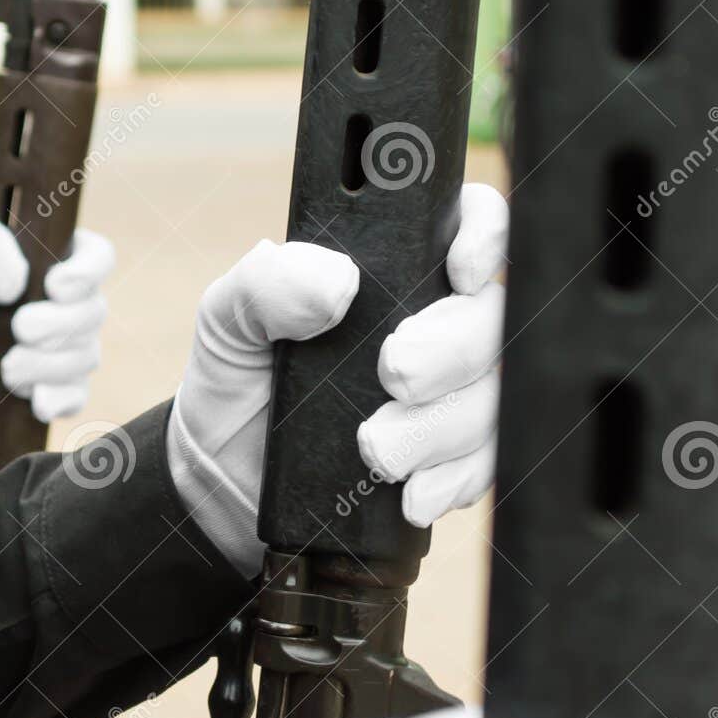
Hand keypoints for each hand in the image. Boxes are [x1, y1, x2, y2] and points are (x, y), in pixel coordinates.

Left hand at [0, 210, 113, 429]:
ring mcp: (63, 349)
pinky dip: (58, 398)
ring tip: (7, 368)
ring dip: (49, 364)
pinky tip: (33, 399)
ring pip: (86, 356)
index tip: (53, 286)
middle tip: (19, 328)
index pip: (98, 256)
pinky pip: (75, 396)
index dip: (88, 271)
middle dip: (60, 324)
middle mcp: (65, 304)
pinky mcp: (52, 388)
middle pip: (94, 311)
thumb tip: (16, 281)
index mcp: (50, 259)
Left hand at [166, 183, 506, 576]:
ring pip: (491, 398)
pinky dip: (451, 480)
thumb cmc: (238, 378)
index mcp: (395, 271)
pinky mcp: (448, 459)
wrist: (225, 478)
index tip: (458, 273)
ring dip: (441, 427)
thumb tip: (335, 280)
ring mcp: (449, 394)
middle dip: (453, 350)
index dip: (485, 236)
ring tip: (376, 450)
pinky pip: (483, 466)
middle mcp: (436, 325)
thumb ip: (267, 283)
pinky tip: (410, 494)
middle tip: (395, 374)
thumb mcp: (230, 318)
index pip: (471, 223)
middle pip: (491, 319)